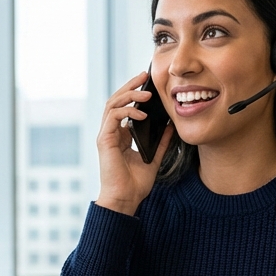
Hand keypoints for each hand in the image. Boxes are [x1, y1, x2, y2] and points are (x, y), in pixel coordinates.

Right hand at [94, 72, 174, 216]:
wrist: (125, 200)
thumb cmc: (135, 184)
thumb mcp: (154, 158)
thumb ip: (161, 142)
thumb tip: (170, 125)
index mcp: (120, 135)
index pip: (124, 107)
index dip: (134, 93)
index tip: (148, 84)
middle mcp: (111, 133)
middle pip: (116, 100)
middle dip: (130, 86)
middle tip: (144, 76)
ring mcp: (106, 135)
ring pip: (112, 104)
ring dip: (129, 95)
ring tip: (146, 93)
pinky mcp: (104, 140)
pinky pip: (113, 117)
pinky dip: (127, 112)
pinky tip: (141, 114)